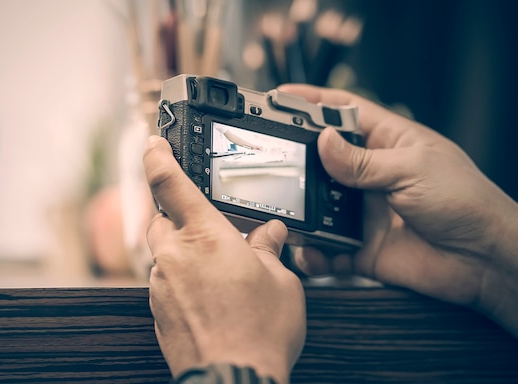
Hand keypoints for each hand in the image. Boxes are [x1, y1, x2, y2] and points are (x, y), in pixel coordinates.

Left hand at [143, 136, 305, 383]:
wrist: (234, 378)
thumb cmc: (259, 332)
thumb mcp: (281, 282)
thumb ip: (270, 250)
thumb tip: (271, 235)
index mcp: (204, 236)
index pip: (169, 183)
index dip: (157, 156)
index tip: (153, 143)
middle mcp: (174, 256)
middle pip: (162, 219)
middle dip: (178, 215)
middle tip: (206, 226)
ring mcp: (161, 285)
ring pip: (164, 253)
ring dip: (184, 253)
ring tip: (217, 272)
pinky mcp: (158, 311)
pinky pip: (166, 282)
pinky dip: (182, 280)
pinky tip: (208, 295)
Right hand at [279, 84, 517, 336]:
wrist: (484, 260)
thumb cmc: (464, 200)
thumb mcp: (412, 169)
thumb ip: (362, 161)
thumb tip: (322, 142)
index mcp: (387, 142)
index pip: (343, 112)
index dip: (311, 102)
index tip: (280, 97)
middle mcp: (370, 174)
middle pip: (321, 160)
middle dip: (295, 160)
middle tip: (270, 161)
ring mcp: (363, 210)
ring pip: (318, 206)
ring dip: (301, 212)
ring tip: (286, 214)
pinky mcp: (361, 245)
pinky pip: (328, 249)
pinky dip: (315, 254)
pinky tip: (312, 254)